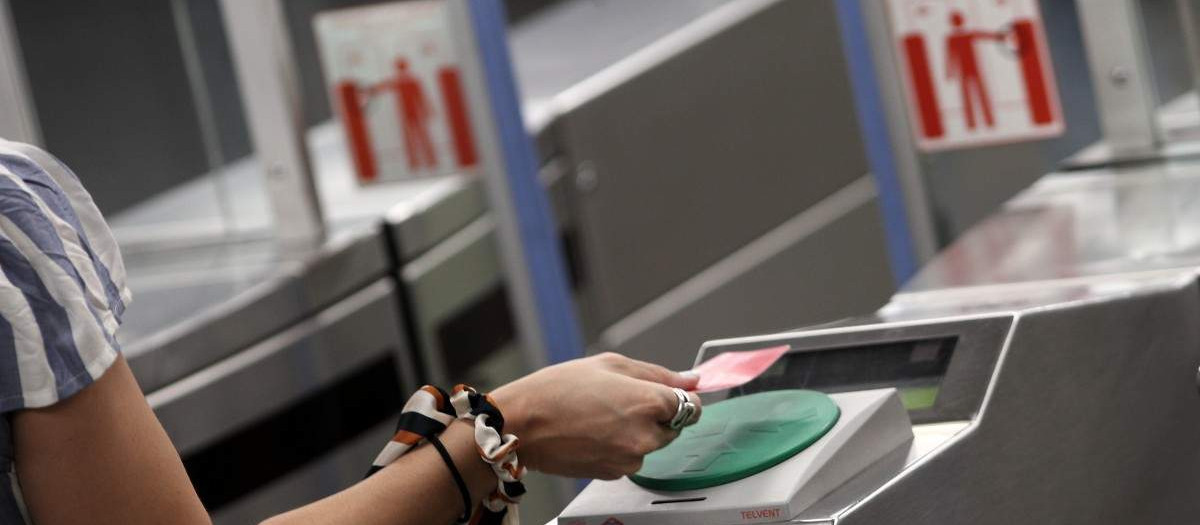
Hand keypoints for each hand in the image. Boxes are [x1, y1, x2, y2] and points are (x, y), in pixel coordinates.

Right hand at [490, 353, 701, 479]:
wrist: (522, 424)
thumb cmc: (558, 389)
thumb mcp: (610, 365)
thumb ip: (658, 373)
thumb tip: (690, 379)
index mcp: (649, 403)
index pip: (692, 407)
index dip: (681, 399)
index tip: (669, 396)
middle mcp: (645, 436)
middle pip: (673, 427)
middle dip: (656, 415)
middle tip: (621, 402)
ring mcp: (630, 458)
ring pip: (650, 444)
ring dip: (637, 432)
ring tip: (601, 416)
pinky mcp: (615, 473)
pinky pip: (630, 457)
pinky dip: (619, 447)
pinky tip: (594, 432)